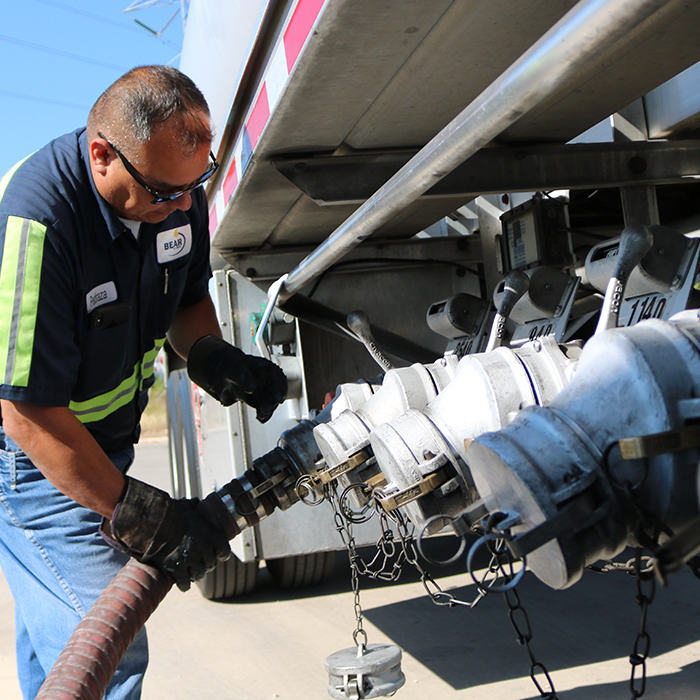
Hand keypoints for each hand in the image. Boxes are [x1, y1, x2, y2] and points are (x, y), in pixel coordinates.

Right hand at [104, 478, 230, 590]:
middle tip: (202, 563)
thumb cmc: (172, 512)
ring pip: (199, 574)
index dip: (221, 554)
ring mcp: (190, 560)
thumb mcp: (188, 507)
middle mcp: (203, 549)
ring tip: (192, 572)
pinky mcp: (176, 568)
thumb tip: (195, 502)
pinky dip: (184, 584)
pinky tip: (183, 583)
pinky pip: (184, 582)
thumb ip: (194, 507)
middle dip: (207, 564)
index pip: (224, 551)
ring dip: (196, 573)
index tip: (218, 555)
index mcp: (211, 534)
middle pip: (211, 564)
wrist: (156, 522)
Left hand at [187, 334, 287, 422]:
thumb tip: (251, 386)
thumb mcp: (233, 367)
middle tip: (267, 407)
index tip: (278, 397)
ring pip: (269, 401)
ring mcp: (261, 391)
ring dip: (268, 408)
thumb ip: (242, 376)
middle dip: (273, 400)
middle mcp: (265, 380)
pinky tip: (260, 417)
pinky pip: (262, 408)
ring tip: (262, 414)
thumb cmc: (227, 365)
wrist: (216, 373)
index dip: (280, 387)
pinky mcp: (255, 400)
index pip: (277, 377)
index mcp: (263, 368)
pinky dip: (262, 414)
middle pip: (274, 391)